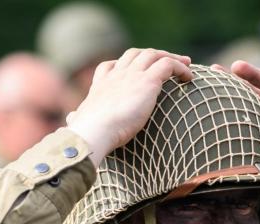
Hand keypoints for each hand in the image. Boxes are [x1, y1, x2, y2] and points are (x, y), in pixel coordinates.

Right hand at [66, 49, 192, 165]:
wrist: (93, 131)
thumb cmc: (87, 132)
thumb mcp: (79, 121)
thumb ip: (77, 118)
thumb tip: (70, 119)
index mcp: (101, 85)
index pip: (111, 66)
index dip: (125, 65)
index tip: (136, 71)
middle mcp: (116, 75)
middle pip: (135, 54)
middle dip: (153, 56)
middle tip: (169, 62)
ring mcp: (132, 75)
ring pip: (154, 54)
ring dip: (171, 58)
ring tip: (186, 66)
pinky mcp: (147, 81)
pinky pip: (168, 65)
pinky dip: (180, 67)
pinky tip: (189, 78)